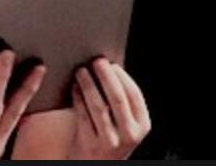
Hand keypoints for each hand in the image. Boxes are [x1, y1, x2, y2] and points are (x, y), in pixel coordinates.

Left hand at [14, 58, 148, 159]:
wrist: (95, 165)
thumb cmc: (110, 139)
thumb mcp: (125, 125)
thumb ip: (123, 104)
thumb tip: (110, 69)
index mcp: (141, 125)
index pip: (134, 95)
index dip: (123, 77)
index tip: (112, 64)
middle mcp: (129, 134)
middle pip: (117, 98)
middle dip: (106, 76)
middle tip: (96, 61)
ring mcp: (109, 141)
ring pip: (98, 105)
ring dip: (88, 84)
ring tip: (81, 71)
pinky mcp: (89, 144)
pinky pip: (82, 115)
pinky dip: (77, 97)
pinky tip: (74, 87)